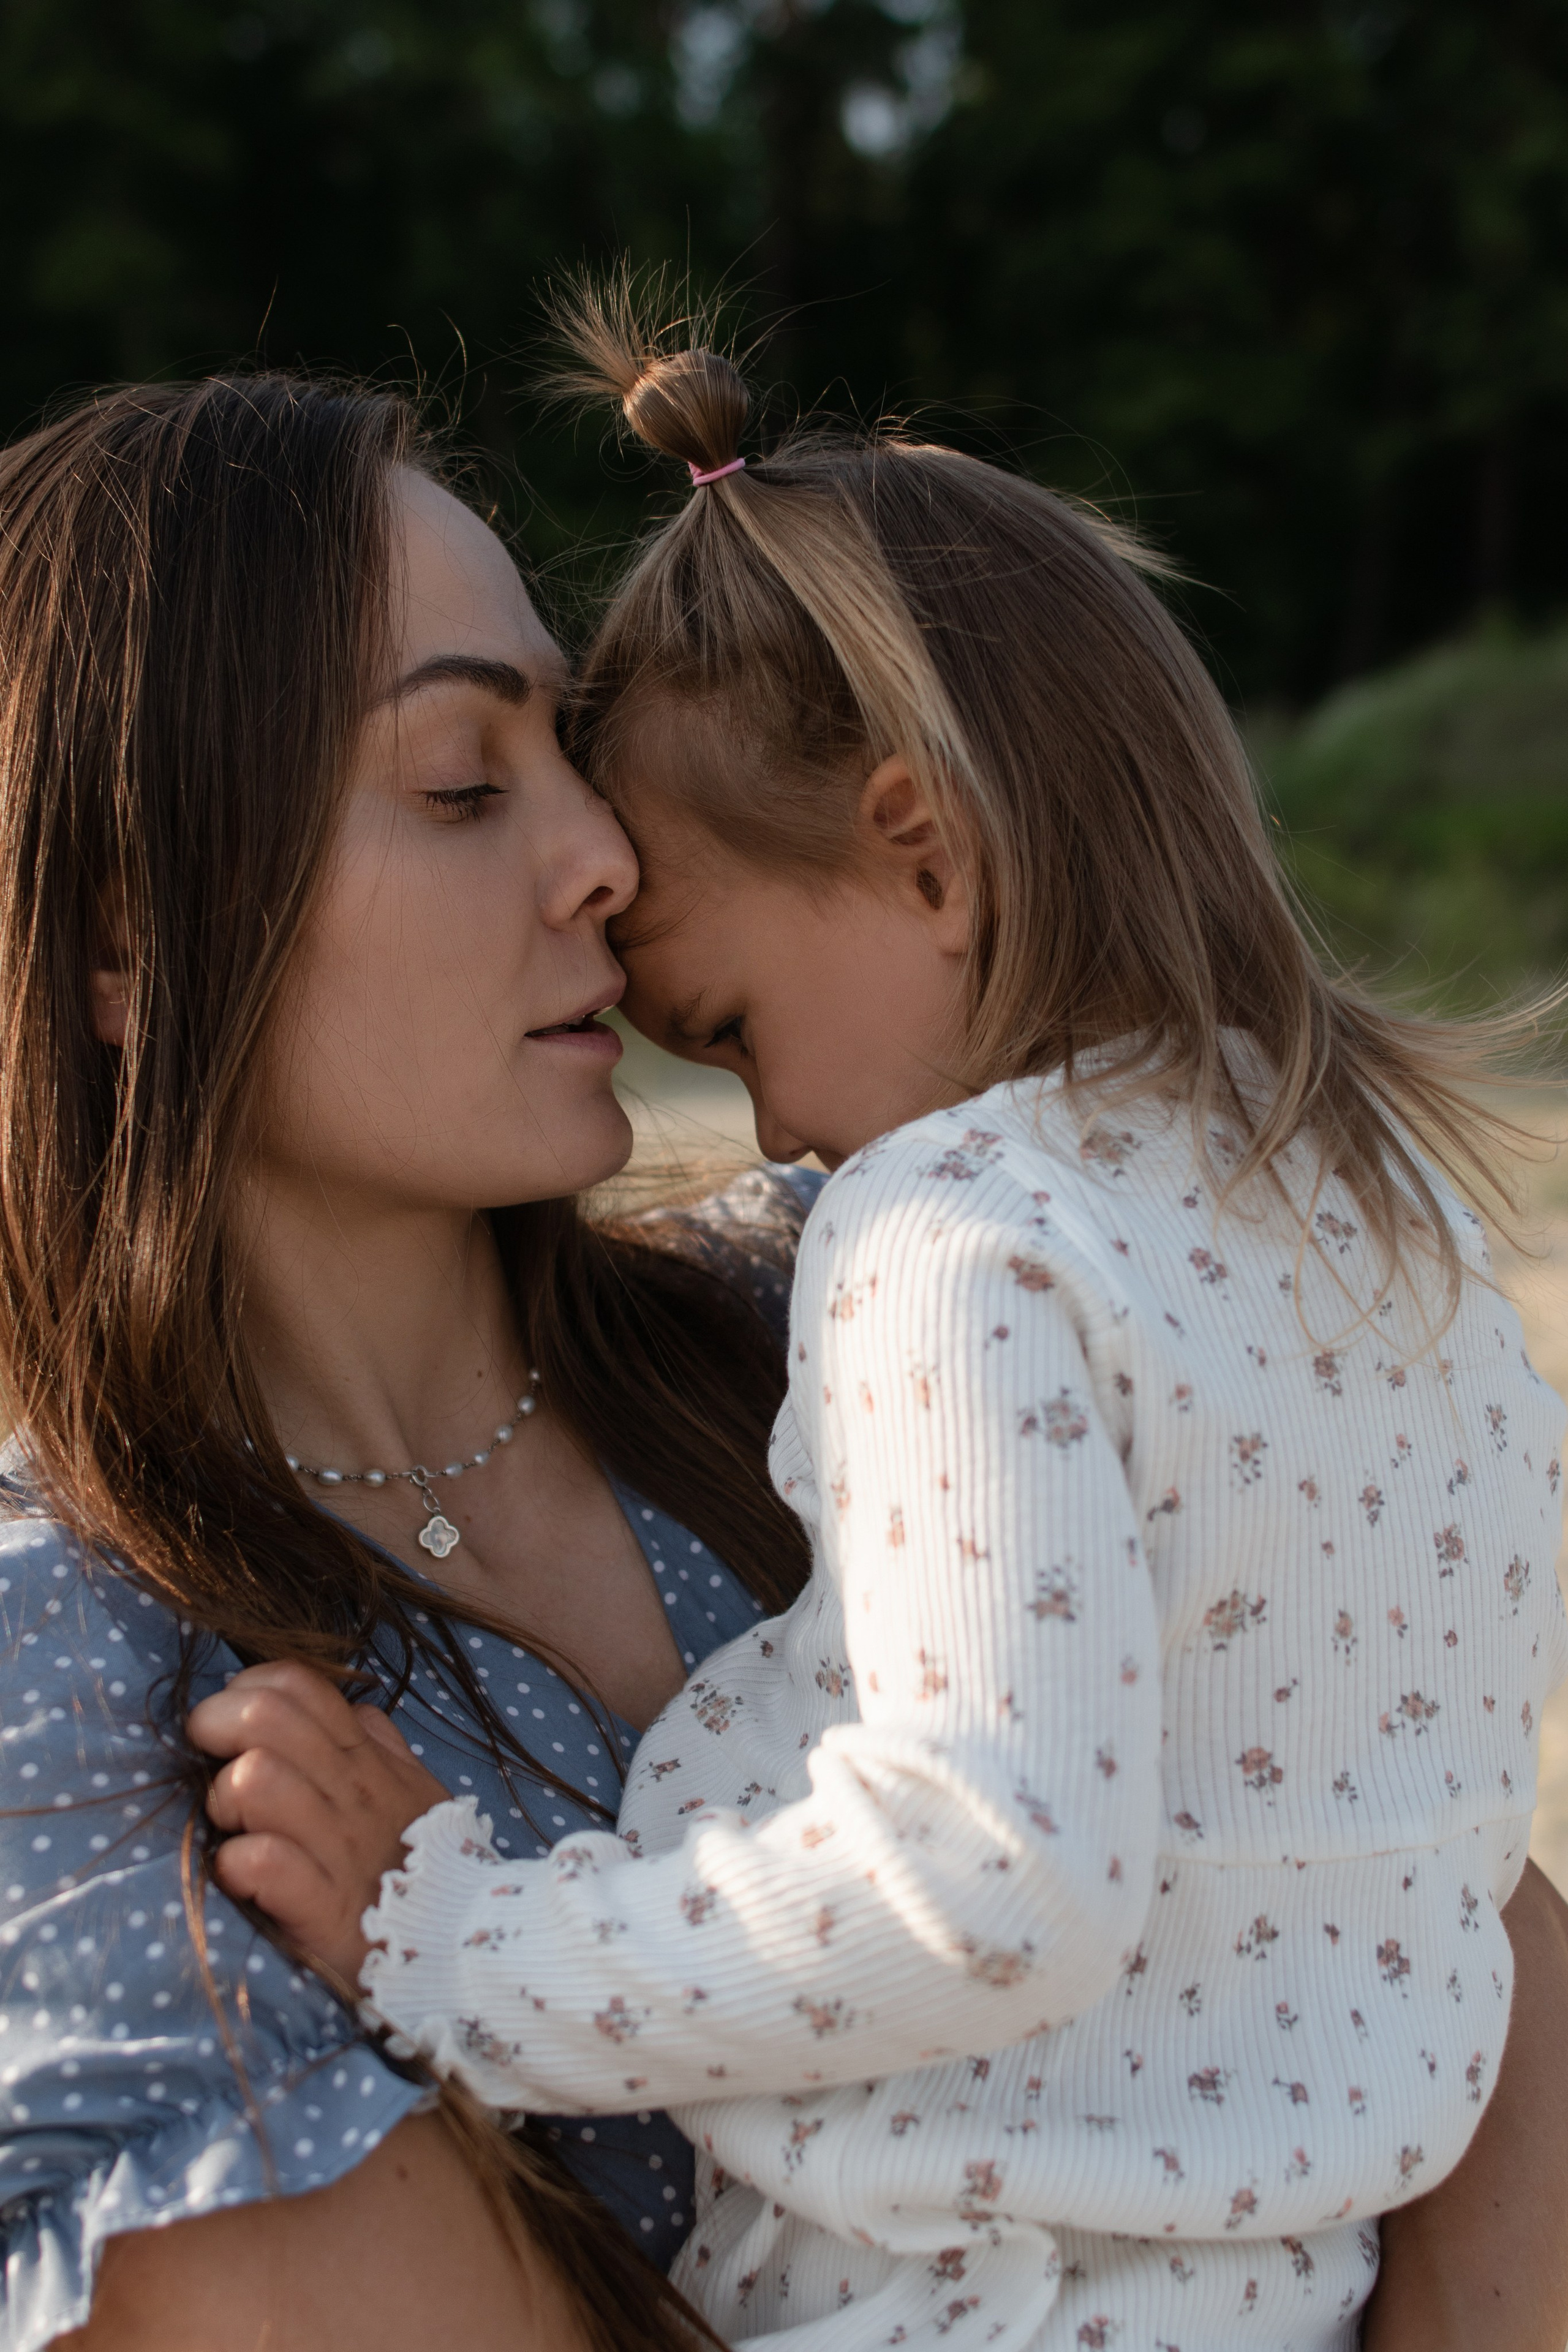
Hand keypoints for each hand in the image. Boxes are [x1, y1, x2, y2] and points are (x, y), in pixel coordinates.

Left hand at [187, 1660, 450, 1985]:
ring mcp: (336, 1847)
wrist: (462, 1950)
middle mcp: (349, 1792)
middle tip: (212, 1766)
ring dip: (225, 1800)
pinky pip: (263, 1861)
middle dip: (215, 1728)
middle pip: (264, 1717)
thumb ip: (382, 1744)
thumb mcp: (414, 1792)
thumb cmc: (425, 1865)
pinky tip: (240, 1876)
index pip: (297, 1684)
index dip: (245, 1690)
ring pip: (254, 1779)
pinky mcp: (321, 1908)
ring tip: (232, 1826)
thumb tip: (352, 1709)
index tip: (230, 1726)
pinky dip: (237, 1864)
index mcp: (365, 1759)